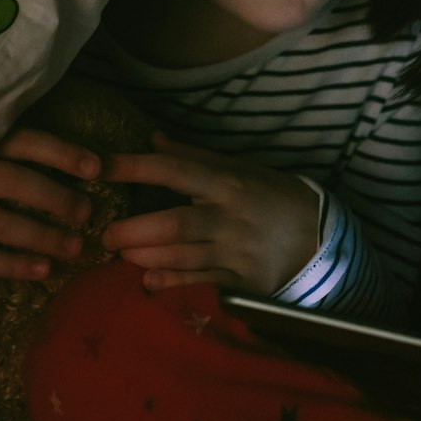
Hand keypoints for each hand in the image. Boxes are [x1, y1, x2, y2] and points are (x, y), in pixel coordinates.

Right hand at [0, 128, 100, 279]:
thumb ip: (0, 144)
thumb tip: (66, 155)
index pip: (22, 141)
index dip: (62, 153)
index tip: (97, 167)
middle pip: (16, 183)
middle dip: (57, 200)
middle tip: (87, 213)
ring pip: (1, 224)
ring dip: (43, 236)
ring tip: (75, 247)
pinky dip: (13, 266)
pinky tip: (44, 271)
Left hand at [100, 132, 318, 294]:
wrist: (319, 237)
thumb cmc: (271, 195)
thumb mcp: (240, 168)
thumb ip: (194, 157)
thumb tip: (152, 138)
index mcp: (226, 182)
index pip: (174, 170)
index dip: (135, 167)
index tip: (101, 166)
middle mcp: (228, 217)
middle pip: (174, 223)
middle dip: (133, 230)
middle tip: (104, 233)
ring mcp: (234, 251)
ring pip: (181, 255)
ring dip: (145, 255)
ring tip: (119, 253)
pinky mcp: (241, 280)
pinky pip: (199, 281)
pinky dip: (172, 282)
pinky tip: (148, 281)